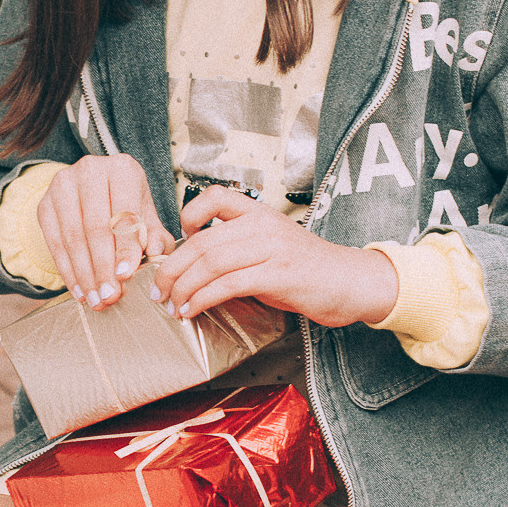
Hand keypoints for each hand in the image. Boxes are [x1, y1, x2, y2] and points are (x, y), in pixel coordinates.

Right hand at [36, 154, 175, 309]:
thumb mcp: (146, 214)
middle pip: (95, 227)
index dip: (125, 247)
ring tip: (96, 299)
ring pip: (72, 237)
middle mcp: (90, 170)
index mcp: (122, 169)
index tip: (125, 275)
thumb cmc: (126, 204)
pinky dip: (67, 271)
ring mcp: (62, 185)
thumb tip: (155, 252)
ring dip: (84, 275)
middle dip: (102, 267)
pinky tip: (79, 290)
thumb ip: (154, 235)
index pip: (124, 213)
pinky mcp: (45, 203)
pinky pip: (54, 243)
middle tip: (109, 295)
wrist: (92, 189)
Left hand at [150, 187, 397, 328]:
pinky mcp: (277, 275)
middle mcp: (263, 226)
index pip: (215, 196)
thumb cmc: (305, 269)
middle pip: (201, 242)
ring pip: (210, 264)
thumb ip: (237, 247)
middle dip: (171, 269)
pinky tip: (192, 310)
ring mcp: (271, 249)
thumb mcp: (270, 246)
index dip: (188, 215)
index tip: (177, 240)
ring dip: (183, 288)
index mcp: (259, 213)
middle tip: (157, 291)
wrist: (350, 282)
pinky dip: (202, 299)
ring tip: (171, 306)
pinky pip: (227, 285)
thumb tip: (194, 263)